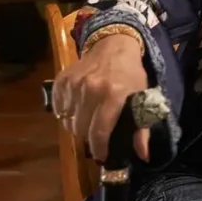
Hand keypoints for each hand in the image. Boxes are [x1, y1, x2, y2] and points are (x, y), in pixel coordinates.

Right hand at [52, 33, 150, 161]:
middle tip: (96, 137)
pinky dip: (65, 113)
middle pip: (81, 129)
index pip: (99, 131)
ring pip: (68, 121)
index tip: (102, 156)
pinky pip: (58, 108)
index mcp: (113, 95)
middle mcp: (91, 89)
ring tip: (88, 123)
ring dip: (77, 126)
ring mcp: (74, 84)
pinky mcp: (62, 80)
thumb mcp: (142, 96)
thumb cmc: (130, 73)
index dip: (99, 148)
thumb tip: (143, 156)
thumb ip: (141, 128)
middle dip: (88, 138)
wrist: (113, 44)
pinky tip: (77, 110)